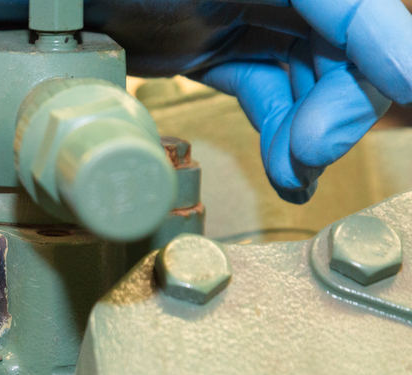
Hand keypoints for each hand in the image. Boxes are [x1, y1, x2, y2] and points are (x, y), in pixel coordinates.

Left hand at [0, 0, 411, 202]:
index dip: (383, 40)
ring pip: (300, 63)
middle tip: (313, 149)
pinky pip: (247, 83)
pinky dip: (272, 125)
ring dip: (317, 119)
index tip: (403, 88)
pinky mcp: (174, 43)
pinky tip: (280, 165)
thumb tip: (377, 41)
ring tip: (299, 170)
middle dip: (347, 91)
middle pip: (335, 32)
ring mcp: (209, 5)